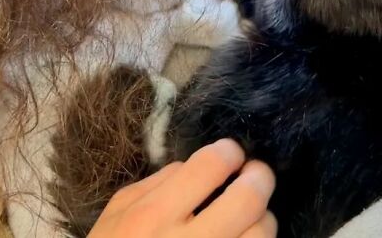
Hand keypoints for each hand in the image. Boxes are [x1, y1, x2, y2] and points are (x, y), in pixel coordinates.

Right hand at [88, 139, 276, 237]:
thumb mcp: (118, 214)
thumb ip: (155, 184)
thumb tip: (192, 166)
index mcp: (154, 217)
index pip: (210, 166)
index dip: (229, 151)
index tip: (232, 153)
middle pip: (247, 200)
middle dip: (259, 178)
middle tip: (256, 173)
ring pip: (261, 236)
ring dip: (263, 219)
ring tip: (254, 215)